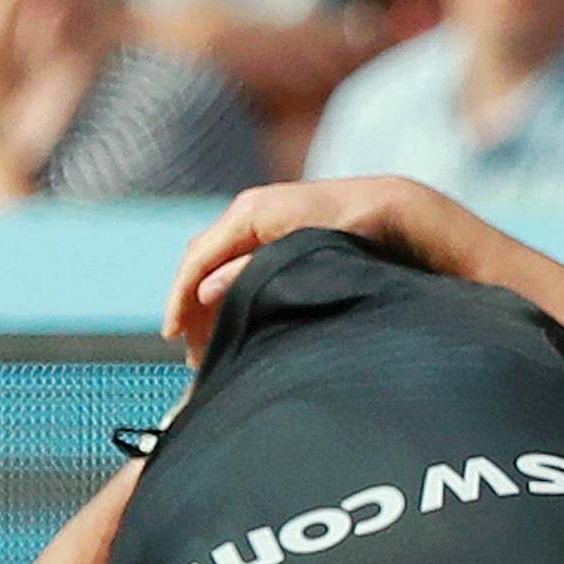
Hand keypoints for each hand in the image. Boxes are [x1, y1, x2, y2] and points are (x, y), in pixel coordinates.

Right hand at [162, 176, 436, 363]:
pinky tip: (235, 323)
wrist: (391, 211)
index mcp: (250, 212)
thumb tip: (206, 292)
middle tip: (194, 353)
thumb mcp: (300, 257)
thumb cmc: (352, 233)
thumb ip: (250, 273)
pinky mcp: (276, 233)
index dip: (181, 297)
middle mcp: (250, 211)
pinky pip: (238, 264)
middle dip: (192, 308)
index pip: (198, 258)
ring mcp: (262, 221)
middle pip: (202, 262)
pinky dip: (230, 294)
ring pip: (218, 265)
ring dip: (210, 304)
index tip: (172, 332)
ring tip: (211, 347)